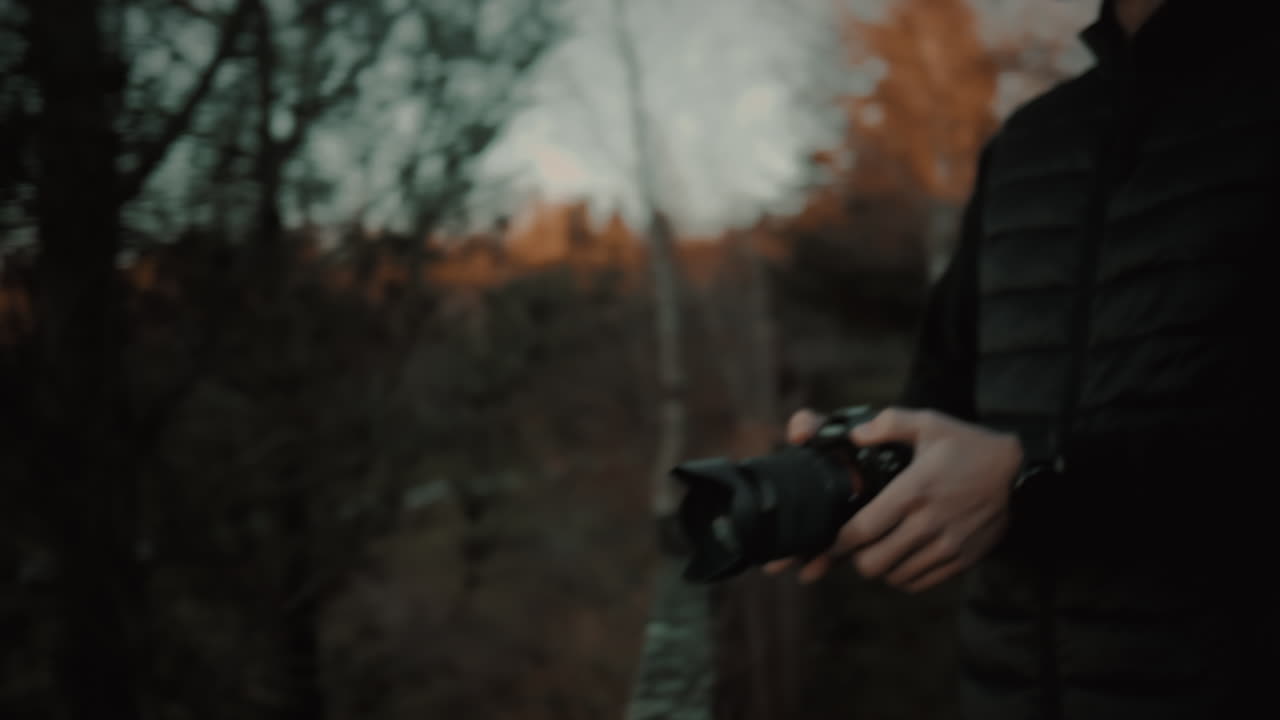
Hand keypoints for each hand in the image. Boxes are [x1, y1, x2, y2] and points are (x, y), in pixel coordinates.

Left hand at [764, 407, 1021, 591]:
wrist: (1019, 473)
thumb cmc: (967, 446)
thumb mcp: (929, 422)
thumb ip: (888, 423)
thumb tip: (855, 434)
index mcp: (913, 491)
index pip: (862, 531)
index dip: (837, 541)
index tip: (830, 538)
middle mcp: (929, 523)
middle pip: (872, 563)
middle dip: (855, 556)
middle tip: (856, 543)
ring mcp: (947, 546)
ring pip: (894, 577)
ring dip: (880, 566)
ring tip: (879, 548)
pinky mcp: (962, 560)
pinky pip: (919, 583)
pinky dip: (903, 576)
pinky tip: (902, 557)